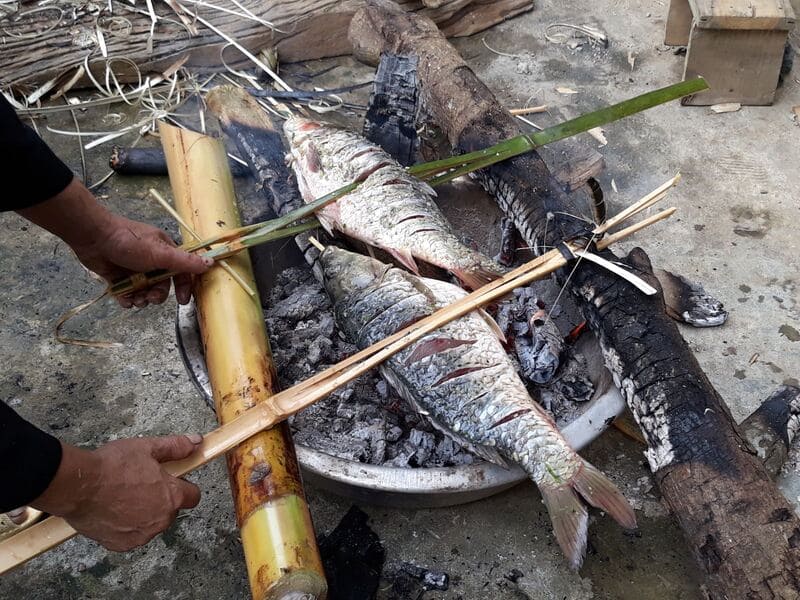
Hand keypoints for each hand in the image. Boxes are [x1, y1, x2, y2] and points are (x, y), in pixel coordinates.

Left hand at [17, 178, 210, 307]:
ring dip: (142, 299)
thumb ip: (185, 262)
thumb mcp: (161, 253)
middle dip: (158, 295)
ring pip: (144, 291)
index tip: (183, 301)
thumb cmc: (130, 242)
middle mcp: (151, 261)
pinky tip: (124, 300)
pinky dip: (127, 299)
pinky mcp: (117, 276)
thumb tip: (211, 263)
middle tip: (150, 298)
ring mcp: (133, 269)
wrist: (93, 237)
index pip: (181, 272)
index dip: (184, 287)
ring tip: (135, 299)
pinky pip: (127, 293)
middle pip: (162, 285)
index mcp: (164, 252)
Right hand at [31, 436, 201, 551]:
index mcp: (172, 497)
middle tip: (140, 484)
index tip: (172, 480)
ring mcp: (141, 535)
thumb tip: (196, 442)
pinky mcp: (121, 544)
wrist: (78, 486)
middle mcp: (160, 520)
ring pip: (151, 524)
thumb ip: (176, 447)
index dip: (184, 486)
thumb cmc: (113, 466)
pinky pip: (131, 535)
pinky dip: (125, 526)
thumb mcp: (148, 448)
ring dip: (143, 513)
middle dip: (161, 499)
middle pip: (170, 510)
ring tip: (123, 496)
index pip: (193, 496)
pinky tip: (113, 510)